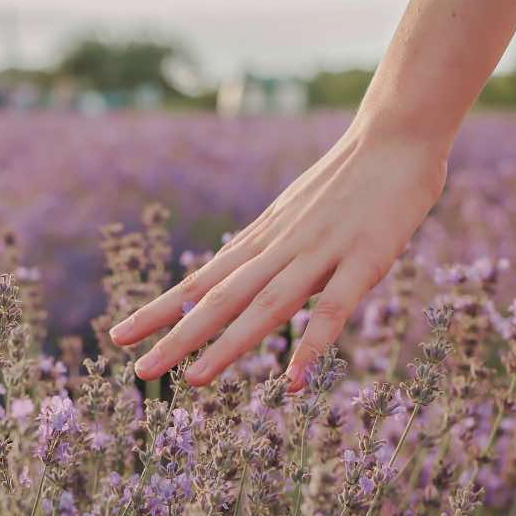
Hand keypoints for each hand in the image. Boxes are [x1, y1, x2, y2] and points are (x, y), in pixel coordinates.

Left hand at [108, 119, 448, 390]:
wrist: (395, 135)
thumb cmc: (347, 178)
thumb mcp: (292, 214)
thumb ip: (266, 249)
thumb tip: (233, 275)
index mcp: (261, 240)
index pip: (200, 281)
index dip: (160, 310)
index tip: (120, 335)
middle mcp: (279, 249)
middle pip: (220, 299)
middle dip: (177, 337)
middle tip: (139, 370)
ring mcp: (319, 254)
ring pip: (265, 306)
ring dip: (227, 345)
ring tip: (192, 380)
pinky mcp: (364, 261)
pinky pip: (334, 309)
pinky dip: (312, 344)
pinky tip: (291, 380)